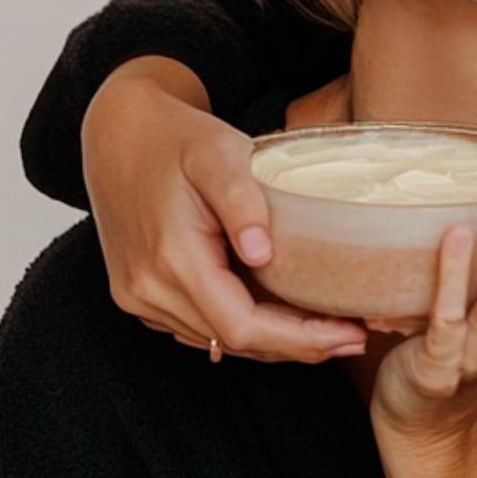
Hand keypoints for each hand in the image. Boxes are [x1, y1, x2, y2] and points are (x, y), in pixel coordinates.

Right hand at [84, 57, 366, 362]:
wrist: (120, 132)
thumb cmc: (174, 137)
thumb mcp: (218, 152)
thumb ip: (241, 200)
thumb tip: (263, 252)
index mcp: (169, 258)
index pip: (242, 326)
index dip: (301, 339)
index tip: (351, 334)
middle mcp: (146, 288)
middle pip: (235, 342)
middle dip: (300, 345)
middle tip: (357, 337)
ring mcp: (139, 296)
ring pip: (218, 340)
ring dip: (276, 340)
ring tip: (333, 328)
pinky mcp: (141, 293)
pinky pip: (202, 325)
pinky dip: (246, 326)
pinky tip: (286, 314)